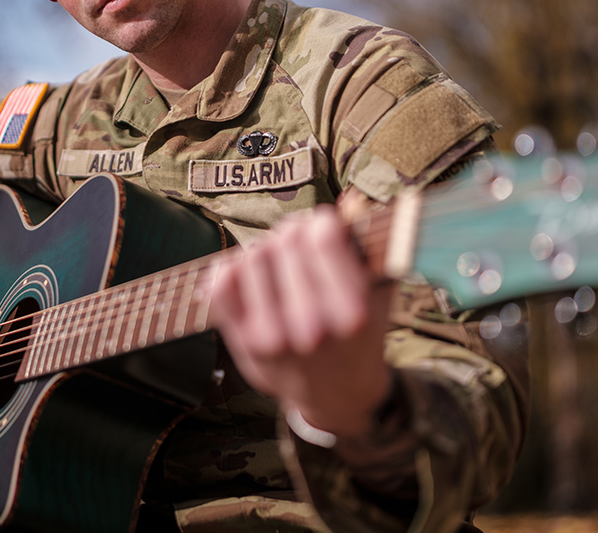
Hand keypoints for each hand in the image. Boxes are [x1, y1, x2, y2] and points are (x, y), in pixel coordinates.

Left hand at [209, 207, 394, 439]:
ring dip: (265, 250)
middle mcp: (312, 328)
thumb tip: (350, 199)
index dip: (320, 221)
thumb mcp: (377, 294)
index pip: (322, 238)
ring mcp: (273, 337)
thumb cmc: (360, 335)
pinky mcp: (244, 343)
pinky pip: (220, 283)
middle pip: (285, 242)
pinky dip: (231, 267)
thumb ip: (368, 246)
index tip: (323, 227)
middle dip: (293, 232)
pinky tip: (248, 272)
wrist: (337, 396)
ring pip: (252, 255)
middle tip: (298, 242)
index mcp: (352, 314)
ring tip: (277, 262)